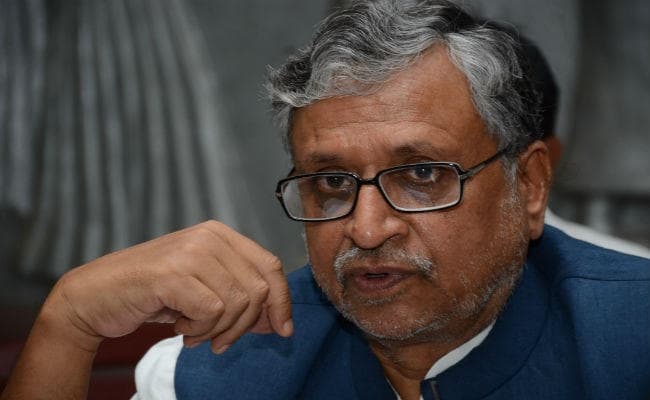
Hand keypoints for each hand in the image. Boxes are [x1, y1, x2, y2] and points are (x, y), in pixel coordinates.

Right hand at [46, 220, 292, 352]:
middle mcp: (209, 236)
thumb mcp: (204, 290)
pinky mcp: (173, 273)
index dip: (281, 301)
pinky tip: (178, 327)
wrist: (95, 297)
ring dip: (216, 331)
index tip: (282, 330)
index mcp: (220, 234)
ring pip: (237, 303)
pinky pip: (211, 312)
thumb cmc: (152, 294)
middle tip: (217, 341)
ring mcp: (190, 252)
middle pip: (258, 289)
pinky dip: (198, 331)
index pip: (270, 266)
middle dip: (243, 326)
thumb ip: (241, 298)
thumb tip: (281, 322)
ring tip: (192, 332)